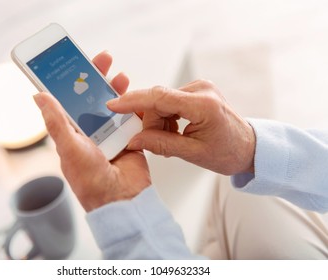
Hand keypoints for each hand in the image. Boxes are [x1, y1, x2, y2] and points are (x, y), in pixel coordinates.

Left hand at [34, 51, 150, 211]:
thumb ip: (56, 122)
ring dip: (117, 90)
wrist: (122, 199)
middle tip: (104, 60)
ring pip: (114, 105)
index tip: (76, 64)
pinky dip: (135, 106)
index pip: (69, 100)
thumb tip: (38, 96)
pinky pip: (132, 117)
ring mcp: (111, 134)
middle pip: (93, 98)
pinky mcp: (130, 137)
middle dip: (97, 78)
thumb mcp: (69, 148)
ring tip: (121, 77)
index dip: (72, 81)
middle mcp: (91, 131)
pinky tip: (136, 97)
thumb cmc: (91, 180)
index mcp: (72, 133)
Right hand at [107, 80, 255, 174]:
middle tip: (157, 142)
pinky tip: (176, 129)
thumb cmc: (227, 152)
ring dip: (159, 121)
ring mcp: (199, 88)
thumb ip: (161, 144)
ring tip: (173, 138)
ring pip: (162, 101)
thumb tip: (134, 140)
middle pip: (158, 100)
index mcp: (203, 105)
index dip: (133, 101)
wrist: (248, 147)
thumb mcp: (192, 153)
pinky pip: (170, 101)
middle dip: (151, 122)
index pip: (159, 97)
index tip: (113, 105)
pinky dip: (166, 116)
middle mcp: (201, 90)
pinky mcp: (197, 90)